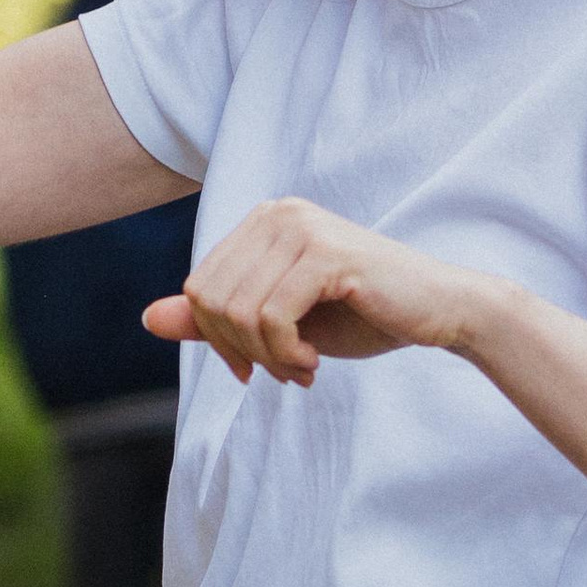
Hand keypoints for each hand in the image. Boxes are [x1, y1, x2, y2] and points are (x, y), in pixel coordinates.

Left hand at [144, 197, 494, 388]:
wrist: (439, 312)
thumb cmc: (361, 315)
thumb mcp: (278, 324)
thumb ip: (216, 320)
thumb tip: (147, 319)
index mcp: (262, 222)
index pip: (198, 287)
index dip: (217, 341)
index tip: (256, 369)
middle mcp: (277, 213)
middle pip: (210, 300)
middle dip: (240, 352)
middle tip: (284, 374)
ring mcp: (301, 228)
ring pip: (237, 312)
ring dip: (266, 359)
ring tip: (302, 370)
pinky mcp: (326, 253)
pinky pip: (271, 316)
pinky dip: (286, 355)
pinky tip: (314, 364)